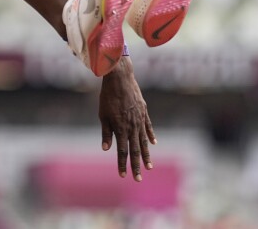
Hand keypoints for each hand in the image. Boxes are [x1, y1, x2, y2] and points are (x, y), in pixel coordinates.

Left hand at [99, 56, 155, 180]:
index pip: (122, 151)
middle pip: (135, 150)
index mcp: (121, 128)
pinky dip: (151, 136)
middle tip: (138, 179)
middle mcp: (132, 126)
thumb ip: (106, 132)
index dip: (122, 164)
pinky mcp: (144, 112)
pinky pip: (148, 127)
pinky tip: (153, 144)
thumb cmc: (108, 96)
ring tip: (149, 166)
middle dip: (136, 165)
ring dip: (146, 155)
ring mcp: (140, 119)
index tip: (123, 175)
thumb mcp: (103, 115)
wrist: (120, 78)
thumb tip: (106, 149)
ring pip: (144, 141)